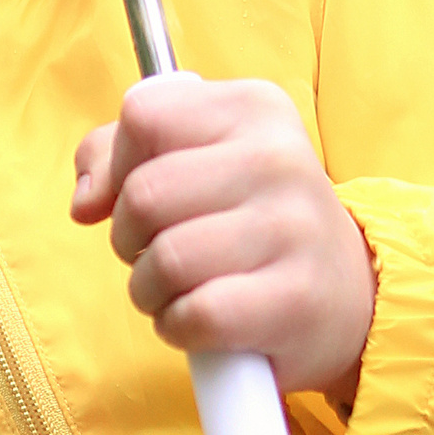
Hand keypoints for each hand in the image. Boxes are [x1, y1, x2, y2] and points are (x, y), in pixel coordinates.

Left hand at [71, 74, 376, 405]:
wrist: (348, 293)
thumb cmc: (252, 220)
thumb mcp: (201, 158)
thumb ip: (121, 153)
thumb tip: (86, 201)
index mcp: (254, 107)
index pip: (142, 115)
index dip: (119, 165)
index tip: (142, 194)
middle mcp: (279, 158)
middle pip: (143, 194)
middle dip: (129, 236)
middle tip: (162, 250)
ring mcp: (292, 228)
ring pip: (165, 259)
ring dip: (149, 289)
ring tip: (179, 289)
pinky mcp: (295, 299)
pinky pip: (194, 314)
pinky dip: (178, 327)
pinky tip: (199, 321)